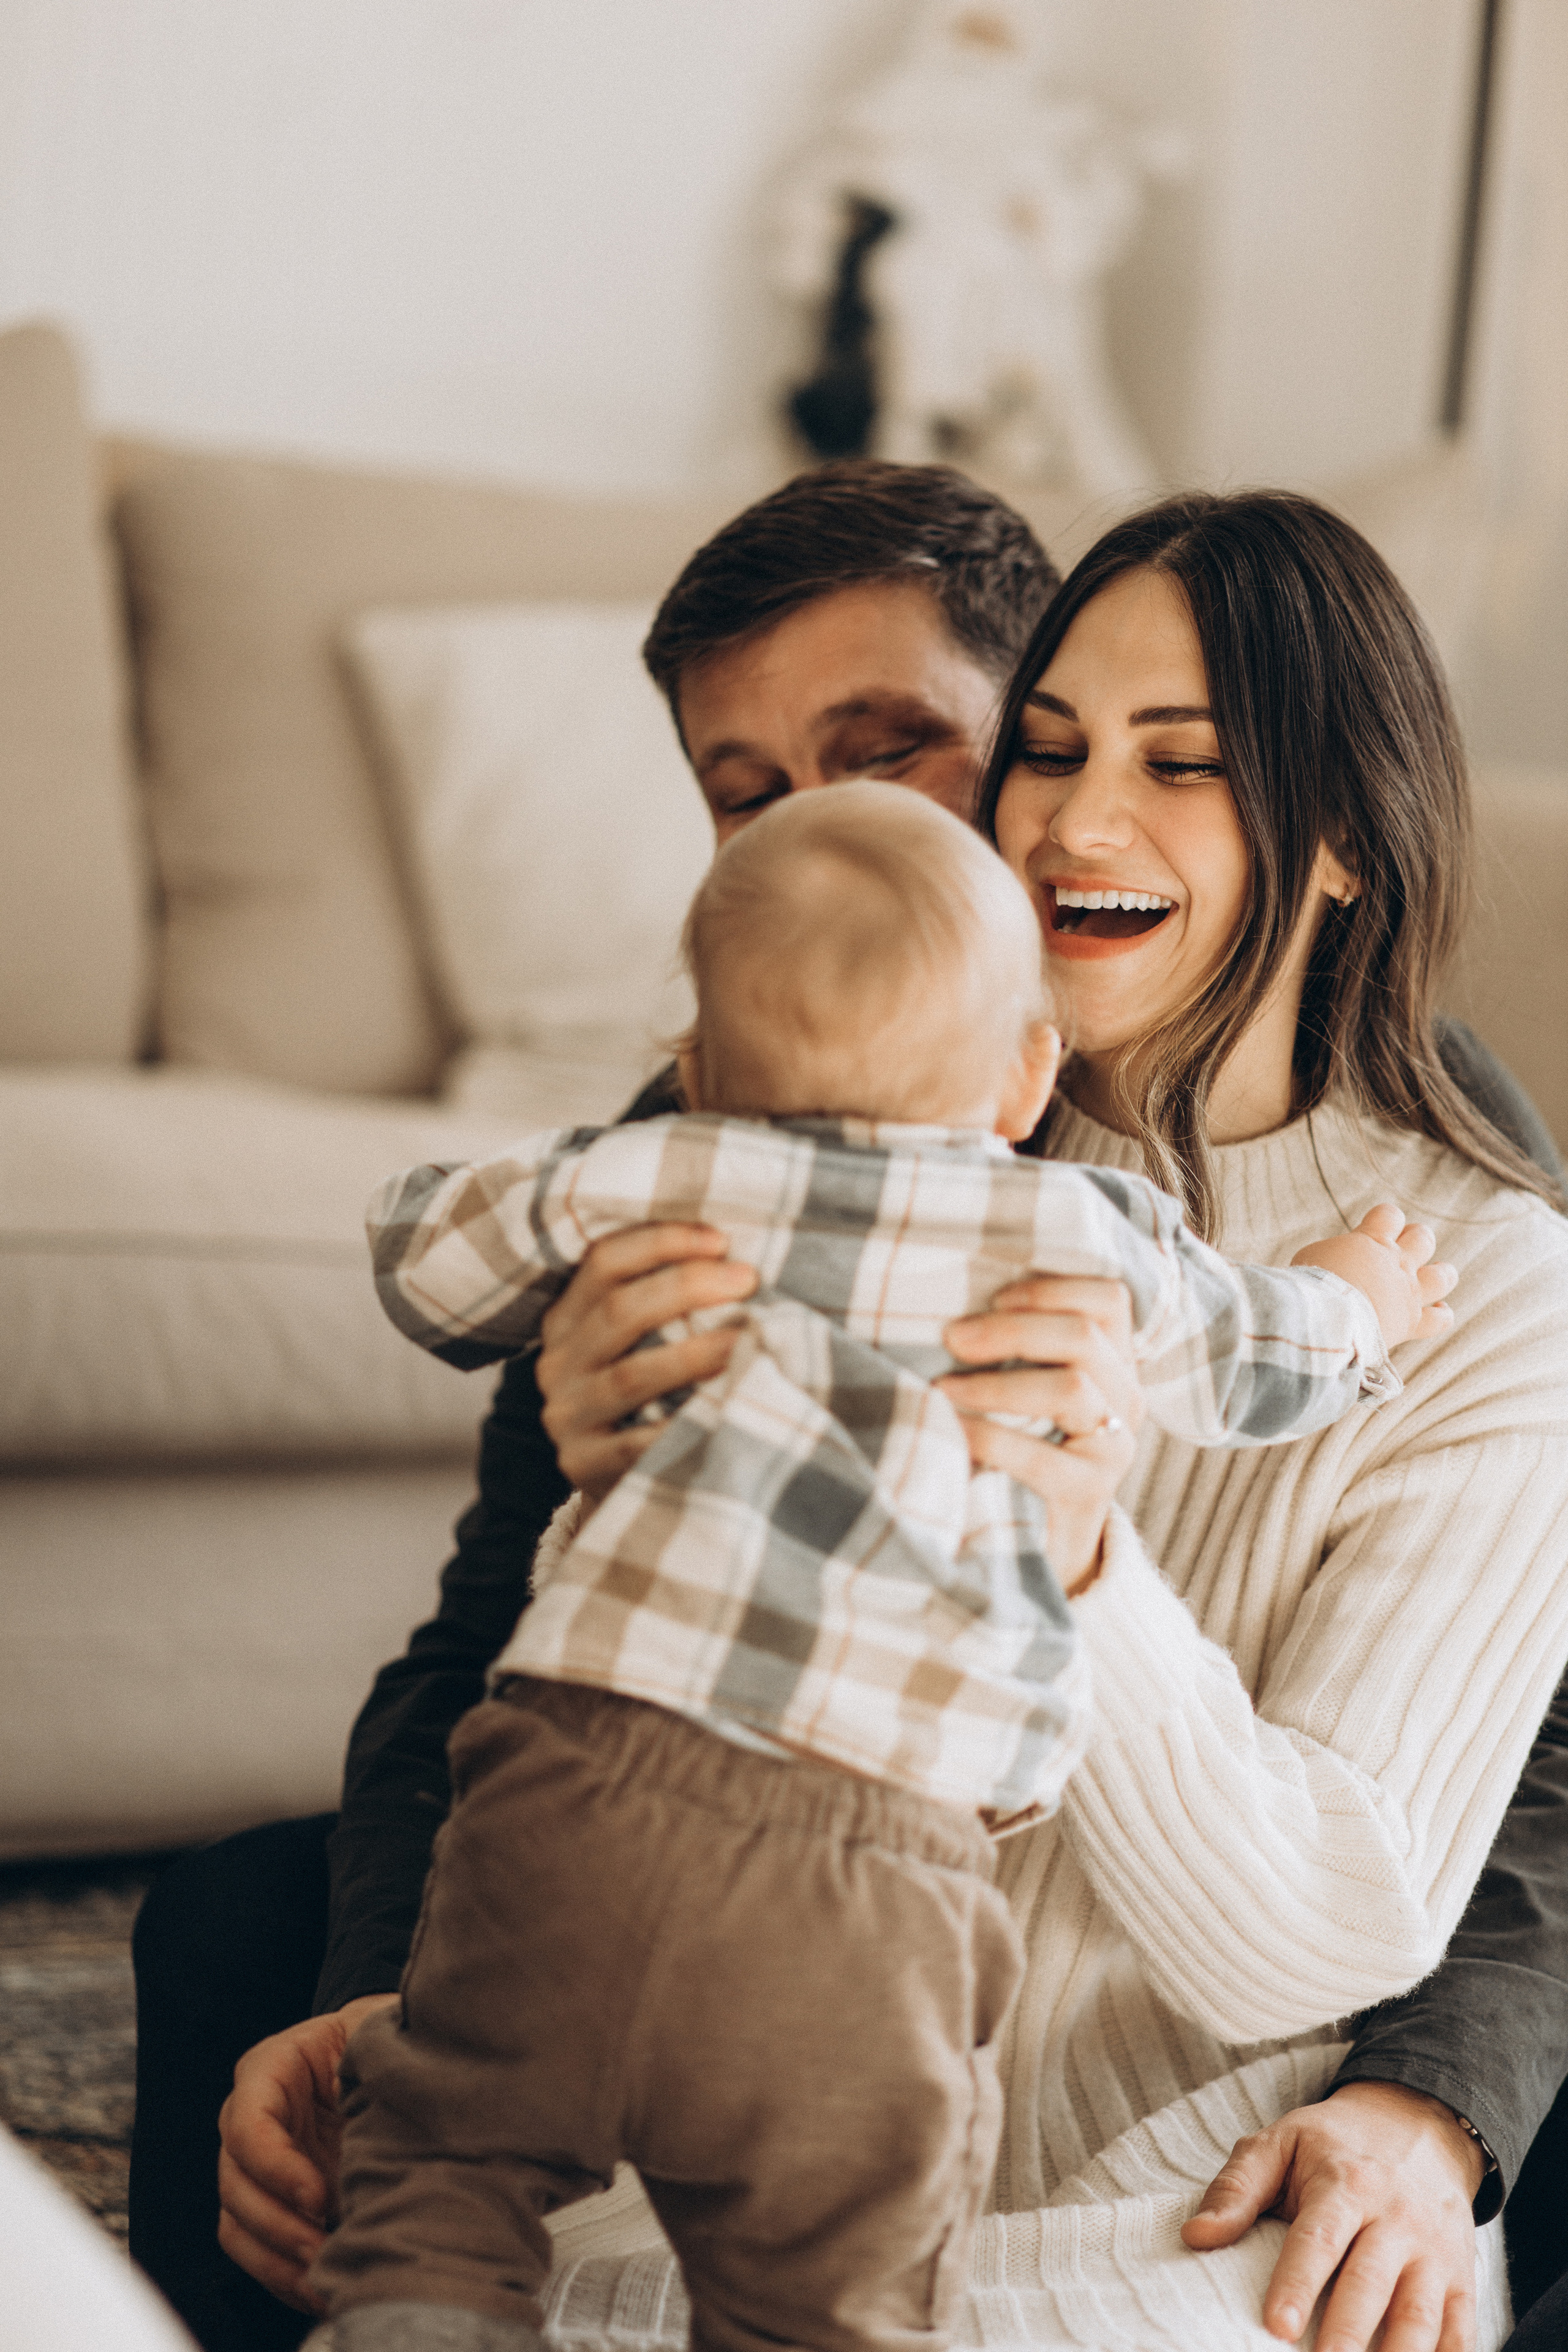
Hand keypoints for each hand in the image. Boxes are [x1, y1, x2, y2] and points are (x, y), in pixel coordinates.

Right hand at [215, 1994, 397, 2311]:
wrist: (389, 2055)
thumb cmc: (382, 2038)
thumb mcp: (375, 2037)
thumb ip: (366, 2068)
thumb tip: (375, 2113)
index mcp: (271, 2068)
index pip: (249, 2124)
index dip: (276, 2167)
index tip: (319, 2196)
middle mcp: (250, 2117)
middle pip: (236, 2183)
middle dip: (278, 2225)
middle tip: (322, 2250)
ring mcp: (255, 2163)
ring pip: (238, 2223)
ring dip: (276, 2260)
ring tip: (322, 2280)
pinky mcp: (270, 2200)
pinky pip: (257, 2247)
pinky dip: (283, 2274)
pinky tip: (320, 2288)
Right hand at [536, 1223, 758, 1505]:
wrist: (621, 1481)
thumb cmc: (649, 1394)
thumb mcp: (637, 1341)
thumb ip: (662, 1301)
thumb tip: (734, 1255)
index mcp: (566, 1319)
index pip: (603, 1261)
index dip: (661, 1242)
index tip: (721, 1240)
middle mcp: (558, 1363)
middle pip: (619, 1310)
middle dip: (688, 1286)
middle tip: (747, 1279)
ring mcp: (567, 1416)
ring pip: (630, 1375)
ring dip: (692, 1354)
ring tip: (746, 1340)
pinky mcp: (584, 1465)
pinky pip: (635, 1443)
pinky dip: (680, 1424)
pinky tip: (723, 1408)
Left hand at [938, 1275, 1141, 1594]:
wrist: (1040, 1544)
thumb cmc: (1018, 1451)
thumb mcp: (1027, 1392)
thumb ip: (1019, 1349)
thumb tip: (954, 1302)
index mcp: (1115, 1364)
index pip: (1109, 1298)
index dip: (1049, 1287)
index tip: (993, 1296)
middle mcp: (1126, 1400)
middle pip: (1084, 1334)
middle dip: (1011, 1328)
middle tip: (952, 1337)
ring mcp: (1115, 1448)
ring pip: (1070, 1387)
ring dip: (996, 1384)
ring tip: (943, 1389)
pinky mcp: (1090, 1494)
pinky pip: (1040, 1456)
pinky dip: (988, 1437)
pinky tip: (954, 1433)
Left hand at [1181, 2079, 1483, 2351]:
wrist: (1419, 2124)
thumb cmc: (1334, 2143)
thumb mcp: (1280, 2143)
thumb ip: (1236, 2189)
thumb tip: (1195, 2235)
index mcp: (1345, 2182)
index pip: (1319, 2238)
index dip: (1297, 2283)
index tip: (1277, 2326)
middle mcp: (1395, 2217)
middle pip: (1370, 2283)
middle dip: (1347, 2332)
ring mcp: (1434, 2250)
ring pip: (1421, 2314)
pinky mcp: (1462, 2275)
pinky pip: (1462, 2329)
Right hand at [1293, 1204, 1455, 1348]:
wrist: (1326, 1318)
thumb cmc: (1310, 1285)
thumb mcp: (1312, 1256)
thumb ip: (1333, 1254)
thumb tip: (1334, 1260)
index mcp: (1372, 1239)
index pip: (1390, 1214)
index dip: (1386, 1218)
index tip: (1375, 1228)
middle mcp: (1397, 1262)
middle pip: (1423, 1238)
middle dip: (1417, 1240)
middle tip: (1402, 1250)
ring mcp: (1408, 1292)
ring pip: (1444, 1276)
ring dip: (1441, 1273)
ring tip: (1433, 1274)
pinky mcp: (1412, 1322)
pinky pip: (1441, 1318)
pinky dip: (1442, 1313)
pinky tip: (1437, 1310)